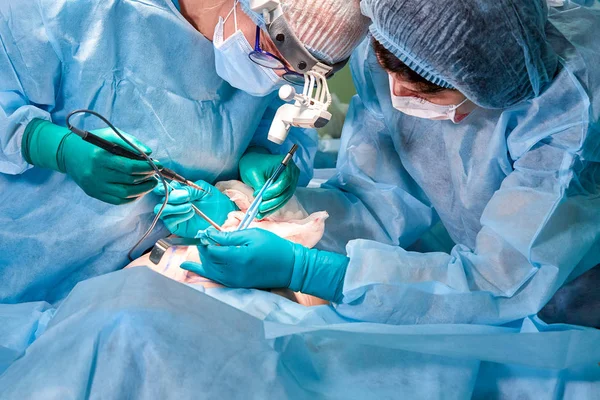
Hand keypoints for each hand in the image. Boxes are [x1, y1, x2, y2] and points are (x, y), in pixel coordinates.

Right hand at [23, 119, 157, 204]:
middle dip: (147, 178)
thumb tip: (149, 153)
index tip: (157, 164)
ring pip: (125, 193)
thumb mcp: (110, 135)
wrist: (67, 153)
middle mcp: (96, 174)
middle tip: (156, 173)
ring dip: (142, 190)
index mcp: (100, 157)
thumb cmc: (92, 143)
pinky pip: (117, 200)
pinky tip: (139, 191)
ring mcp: (94, 186)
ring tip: (151, 183)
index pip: (130, 167)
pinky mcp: (94, 193)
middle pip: (129, 181)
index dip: (147, 167)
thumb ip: (130, 142)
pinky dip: (131, 198)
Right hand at [153, 180, 237, 237]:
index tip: (173, 187)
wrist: (224, 215)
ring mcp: (174, 215)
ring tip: (190, 206)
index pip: (162, 188)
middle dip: (170, 198)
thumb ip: (190, 189)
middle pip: (160, 200)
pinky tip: (190, 213)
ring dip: (174, 207)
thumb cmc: (214, 201)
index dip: (163, 187)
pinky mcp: (177, 226)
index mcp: (178, 192)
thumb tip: (177, 191)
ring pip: (161, 211)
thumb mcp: (204, 190)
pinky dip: (179, 216)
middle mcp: (173, 203)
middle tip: (185, 197)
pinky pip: (169, 221)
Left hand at [184, 228, 295, 288]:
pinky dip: (202, 272)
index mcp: (237, 258)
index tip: (204, 232)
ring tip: (197, 251)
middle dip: (203, 249)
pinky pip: (215, 278)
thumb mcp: (252, 235)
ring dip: (202, 260)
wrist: (289, 267)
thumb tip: (210, 235)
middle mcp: (233, 272)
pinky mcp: (237, 284)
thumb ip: (229, 237)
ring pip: (210, 270)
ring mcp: (234, 281)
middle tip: (203, 238)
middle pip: (208, 261)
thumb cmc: (273, 247)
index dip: (205, 241)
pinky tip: (189, 267)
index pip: (211, 250)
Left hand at [239, 147, 299, 217]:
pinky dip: (272, 207)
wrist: (254, 162)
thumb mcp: (253, 173)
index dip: (275, 190)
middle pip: (286, 191)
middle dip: (273, 202)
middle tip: (261, 208)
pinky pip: (281, 200)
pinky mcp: (286, 190)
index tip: (263, 196)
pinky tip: (263, 213)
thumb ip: (259, 186)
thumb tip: (261, 200)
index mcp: (285, 164)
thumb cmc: (253, 164)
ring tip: (260, 213)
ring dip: (273, 207)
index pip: (285, 179)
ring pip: (284, 198)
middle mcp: (292, 173)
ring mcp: (291, 183)